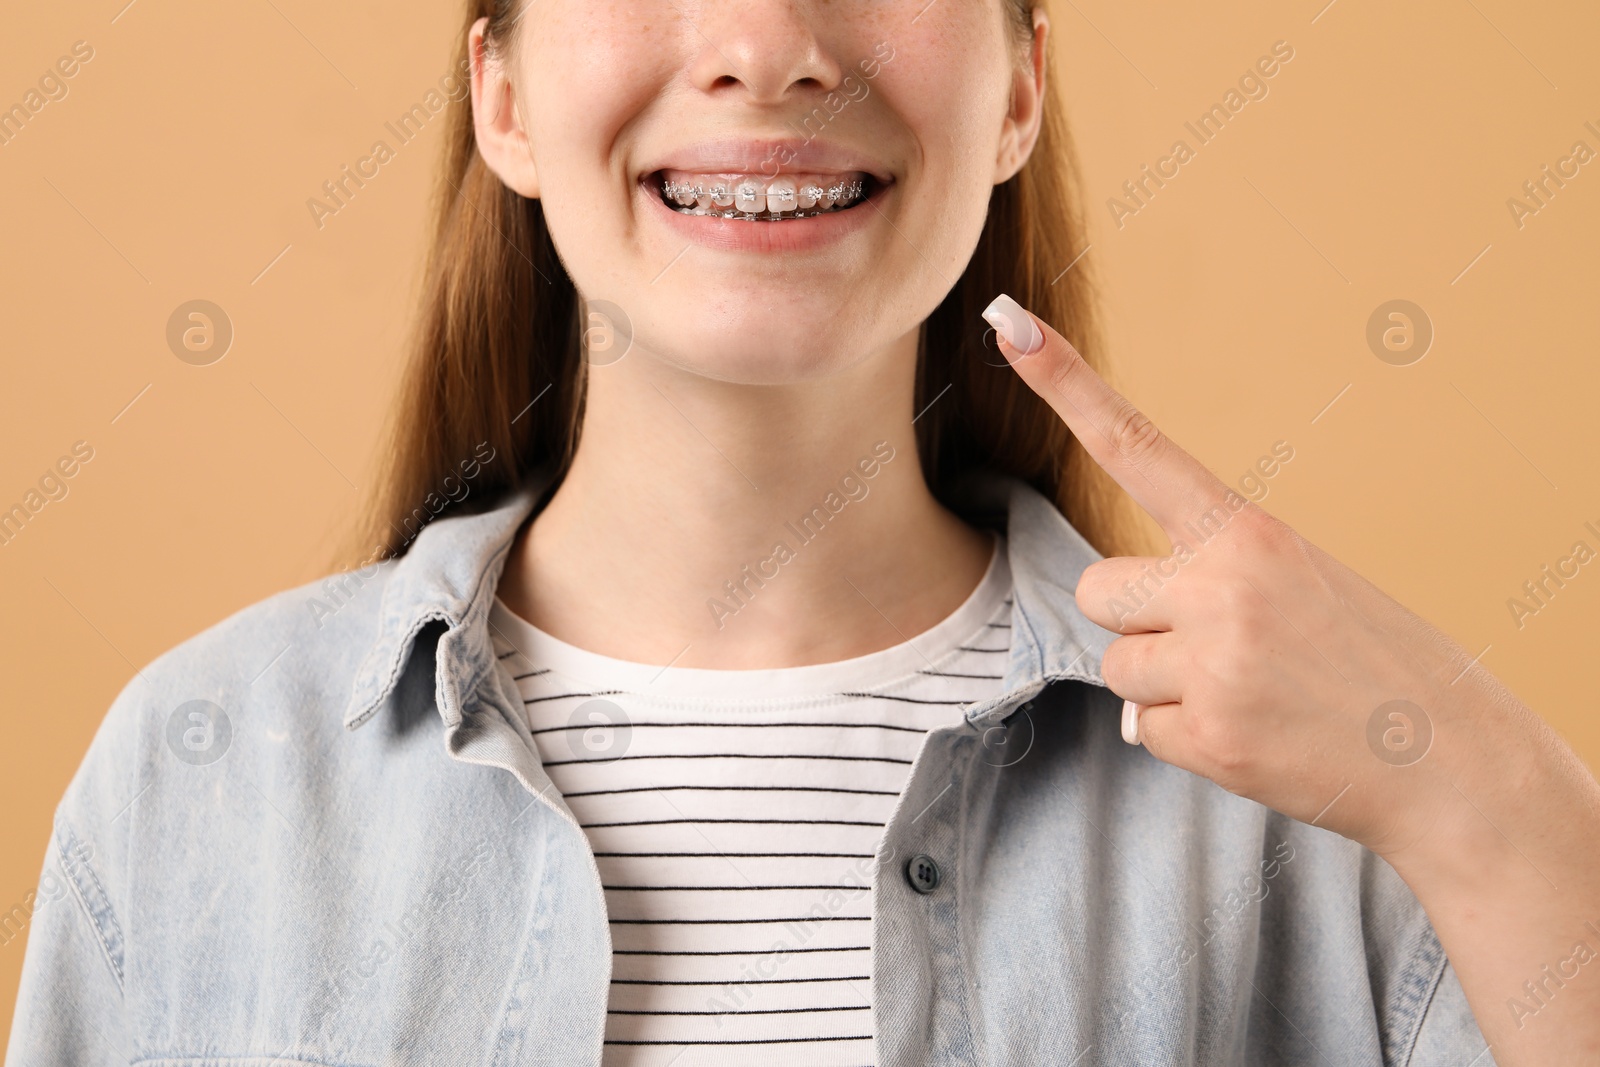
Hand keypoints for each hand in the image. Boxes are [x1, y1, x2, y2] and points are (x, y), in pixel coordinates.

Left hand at [981, 292, 1599, 1063]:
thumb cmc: (1377, 666)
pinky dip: (1184, 739)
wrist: (1457, 764)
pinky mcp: (1208, 734)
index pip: (1136, 445)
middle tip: (1213, 646)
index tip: (1009, 326)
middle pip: (1096, 588)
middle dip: (1133, 619)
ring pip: (1115, 665)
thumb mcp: (1306, 586)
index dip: (1065, 385)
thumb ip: (1213, 586)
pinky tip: (1252, 737)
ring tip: (1247, 696)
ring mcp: (1212, 661)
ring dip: (1161, 685)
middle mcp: (1222, 586)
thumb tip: (1131, 654)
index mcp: (1249, 533)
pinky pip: (1141, 728)